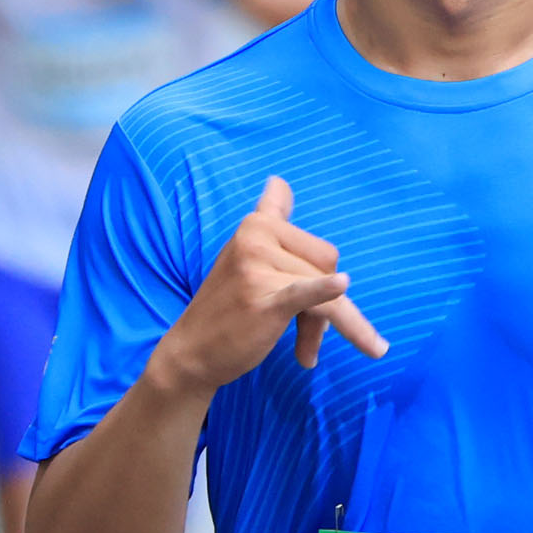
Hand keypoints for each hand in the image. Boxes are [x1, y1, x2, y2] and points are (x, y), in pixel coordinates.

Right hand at [155, 175, 385, 394]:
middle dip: (325, 303)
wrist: (191, 353)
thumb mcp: (245, 252)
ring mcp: (258, 266)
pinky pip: (306, 293)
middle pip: (328, 267)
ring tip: (304, 351)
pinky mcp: (264, 298)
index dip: (317, 274)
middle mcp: (256, 236)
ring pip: (327, 292)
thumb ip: (269, 215)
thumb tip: (279, 179)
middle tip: (299, 331)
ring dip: (319, 329)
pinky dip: (324, 291)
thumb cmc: (228, 305)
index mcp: (256, 223)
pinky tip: (340, 285)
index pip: (316, 246)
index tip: (319, 273)